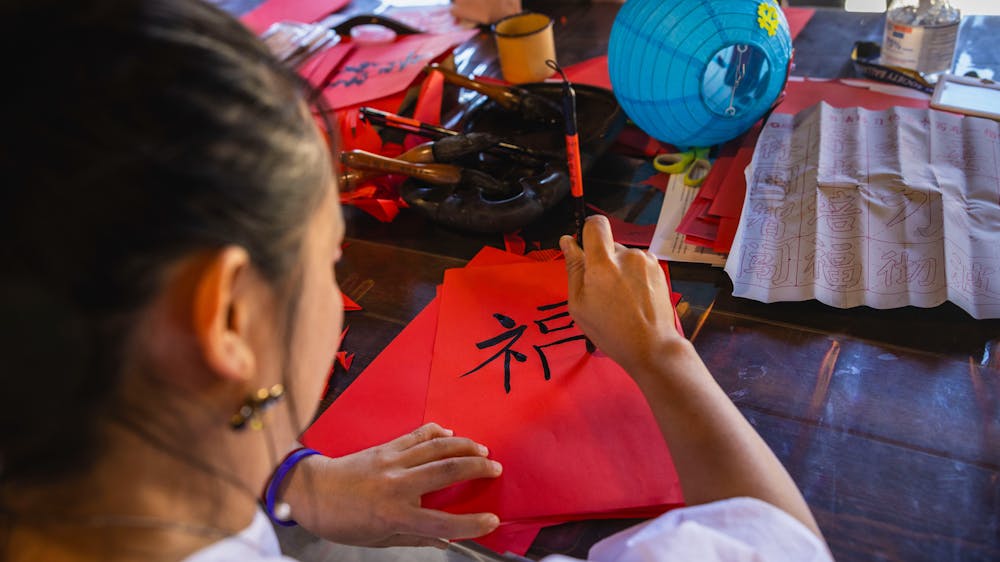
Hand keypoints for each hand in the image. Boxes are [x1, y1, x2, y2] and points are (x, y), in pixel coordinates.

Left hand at [283, 423, 501, 546]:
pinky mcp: (386, 447)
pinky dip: (438, 432)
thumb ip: (416, 539)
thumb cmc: (343, 522)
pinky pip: (417, 435)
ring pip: (436, 448)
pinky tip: (451, 433)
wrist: (312, 492)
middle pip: (447, 472)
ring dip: (464, 446)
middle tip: (496, 468)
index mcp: (395, 515)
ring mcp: (392, 462)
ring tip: (482, 449)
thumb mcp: (379, 540)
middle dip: (477, 468)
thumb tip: (447, 541)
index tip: (492, 520)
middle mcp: (397, 486)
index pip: (442, 523)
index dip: (471, 524)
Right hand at [560, 215, 682, 376]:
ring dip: (619, 269)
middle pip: (608, 244)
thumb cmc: (611, 331)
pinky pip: (638, 263)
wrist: (651, 346)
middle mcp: (626, 256)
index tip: (585, 247)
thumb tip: (567, 242)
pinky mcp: (658, 268)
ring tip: (621, 298)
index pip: (595, 224)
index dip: (588, 231)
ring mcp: (645, 261)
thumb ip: (573, 269)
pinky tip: (634, 297)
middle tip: (602, 290)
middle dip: (602, 260)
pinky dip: (633, 275)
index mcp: (602, 264)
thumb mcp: (579, 305)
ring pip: (623, 255)